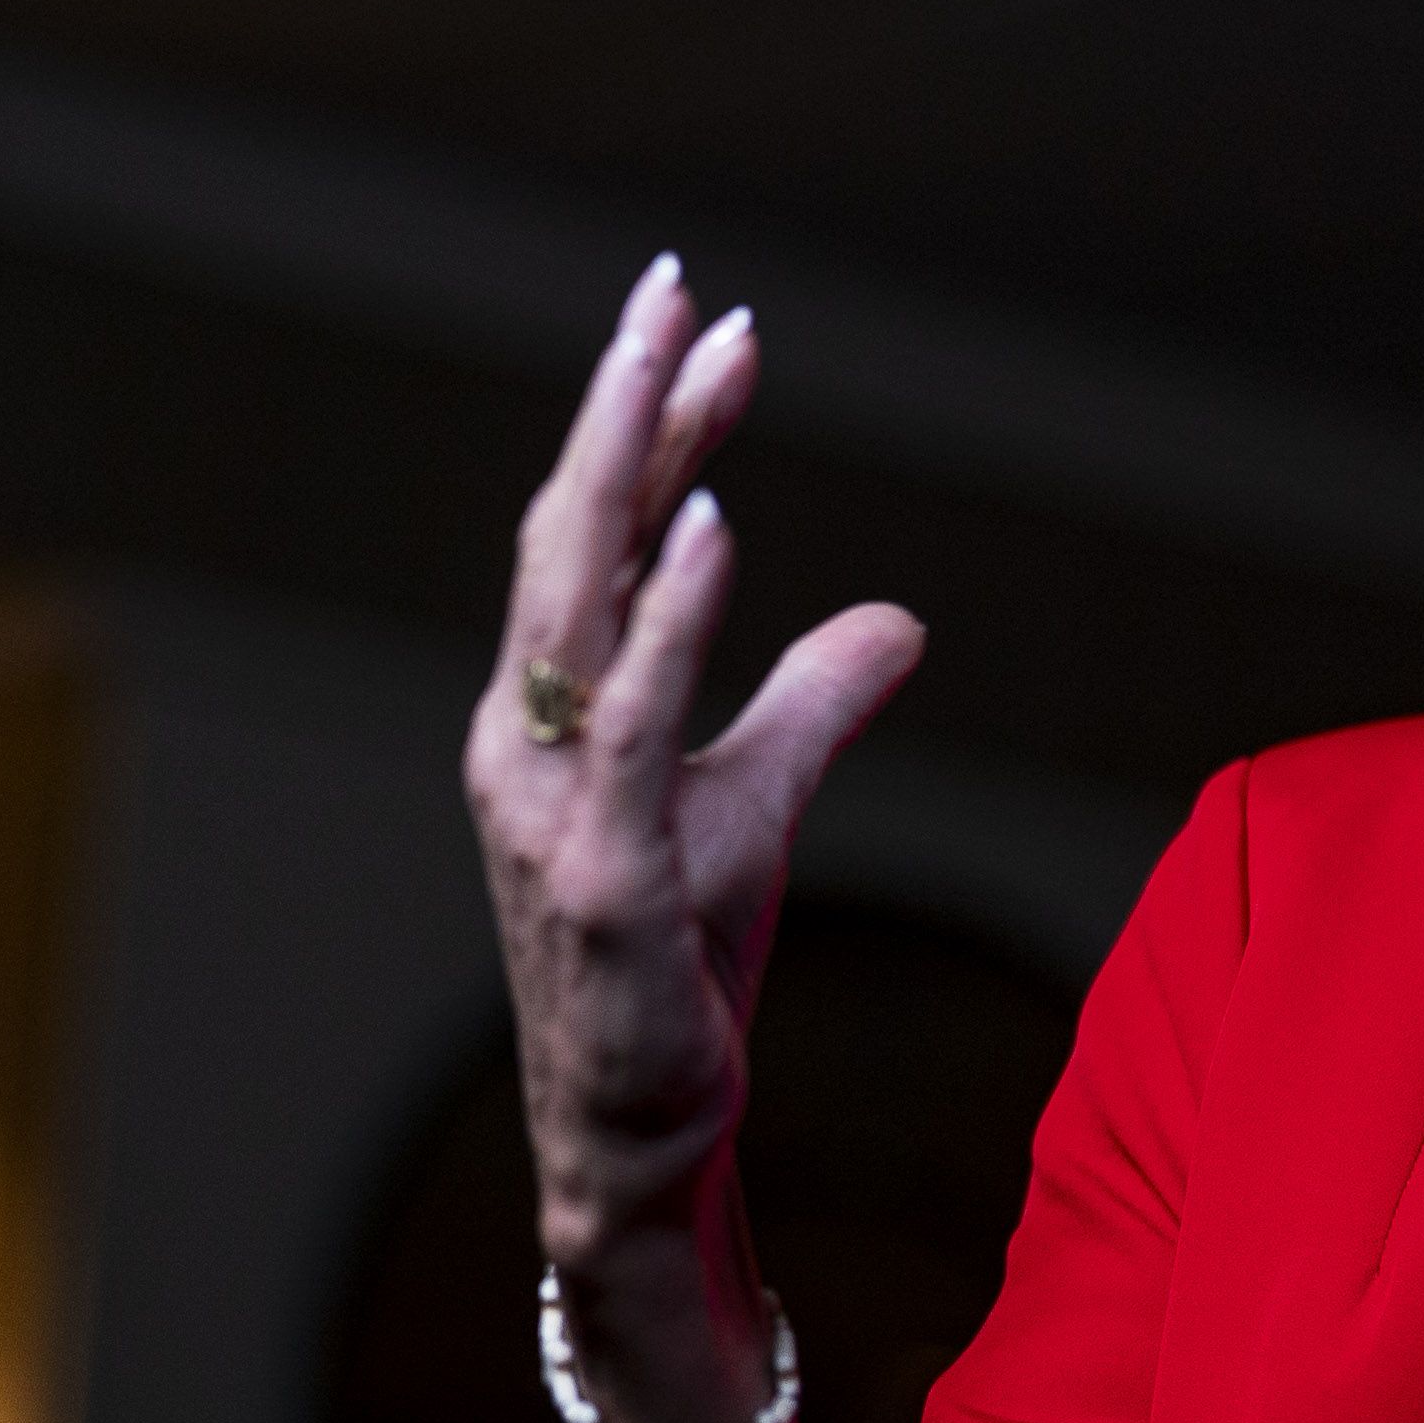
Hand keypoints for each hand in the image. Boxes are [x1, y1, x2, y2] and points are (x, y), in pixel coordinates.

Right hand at [465, 254, 921, 1422]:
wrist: (639, 1141)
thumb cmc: (680, 973)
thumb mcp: (761, 808)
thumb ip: (814, 703)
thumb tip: (900, 618)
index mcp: (547, 712)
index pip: (599, 537)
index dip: (654, 427)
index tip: (717, 323)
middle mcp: (523, 736)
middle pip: (570, 533)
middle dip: (623, 399)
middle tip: (673, 281)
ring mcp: (548, 800)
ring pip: (582, 598)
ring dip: (639, 465)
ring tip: (692, 355)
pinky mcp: (599, 871)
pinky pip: (634, 719)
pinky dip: (669, 615)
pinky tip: (716, 525)